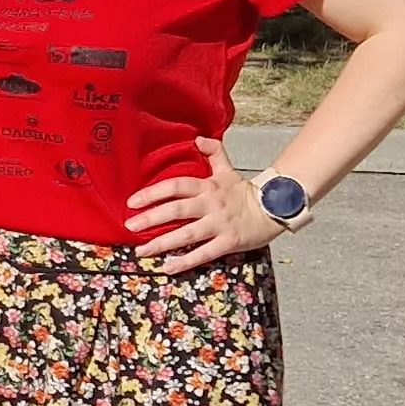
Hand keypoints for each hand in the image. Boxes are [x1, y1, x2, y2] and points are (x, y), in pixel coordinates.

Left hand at [122, 137, 287, 274]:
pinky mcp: (229, 242)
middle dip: (151, 218)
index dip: (153, 193)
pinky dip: (186, 261)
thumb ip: (213, 152)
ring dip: (162, 243)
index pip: (176, 186)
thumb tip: (197, 138)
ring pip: (187, 233)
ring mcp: (220, 224)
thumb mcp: (228, 169)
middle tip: (130, 226)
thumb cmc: (245, 192)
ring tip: (142, 251)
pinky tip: (168, 267)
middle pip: (177, 209)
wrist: (275, 208)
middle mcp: (211, 204)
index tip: (132, 202)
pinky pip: (204, 253)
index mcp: (208, 187)